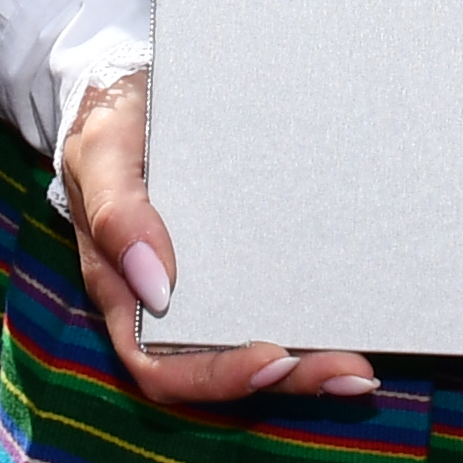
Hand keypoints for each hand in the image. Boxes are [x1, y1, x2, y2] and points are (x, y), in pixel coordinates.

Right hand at [54, 71, 378, 415]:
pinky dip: (314, 314)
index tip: (272, 360)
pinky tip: (357, 315)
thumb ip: (117, 214)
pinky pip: (275, 294)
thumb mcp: (102, 152)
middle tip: (346, 371)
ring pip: (257, 340)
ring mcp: (209, 278)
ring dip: (309, 361)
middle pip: (223, 366)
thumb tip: (158, 286)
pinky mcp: (242, 252)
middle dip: (287, 377)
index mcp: (125, 290)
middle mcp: (168, 299)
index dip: (216, 376)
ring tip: (360, 367)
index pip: (163, 364)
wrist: (132, 85)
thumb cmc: (109, 121)